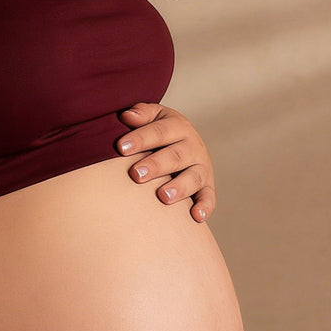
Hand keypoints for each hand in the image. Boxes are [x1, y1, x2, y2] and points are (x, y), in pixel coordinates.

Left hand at [117, 103, 215, 221]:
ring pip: (192, 177)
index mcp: (178, 126)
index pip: (159, 132)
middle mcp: (193, 147)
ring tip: (162, 196)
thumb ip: (142, 114)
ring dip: (179, 187)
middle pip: (175, 156)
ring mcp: (201, 167)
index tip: (121, 148)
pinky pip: (209, 198)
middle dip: (156, 165)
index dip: (141, 138)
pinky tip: (195, 216)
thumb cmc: (160, 133)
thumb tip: (127, 116)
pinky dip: (204, 207)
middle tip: (136, 174)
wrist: (183, 143)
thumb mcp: (154, 118)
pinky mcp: (207, 187)